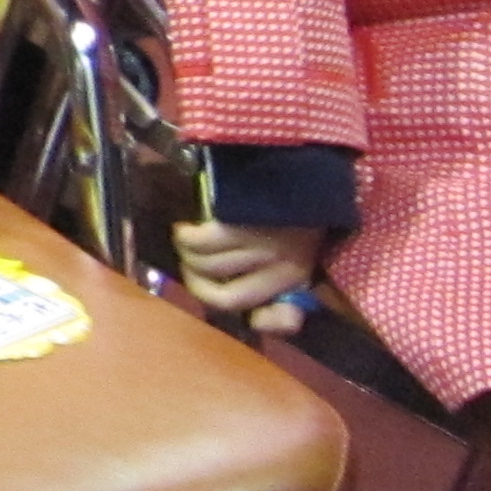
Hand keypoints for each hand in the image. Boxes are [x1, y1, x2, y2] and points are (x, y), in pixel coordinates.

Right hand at [175, 220, 326, 326]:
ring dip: (187, 256)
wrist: (305, 169)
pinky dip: (186, 238)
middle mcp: (280, 270)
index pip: (271, 318)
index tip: (255, 313)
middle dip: (198, 284)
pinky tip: (185, 229)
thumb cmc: (300, 211)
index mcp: (298, 279)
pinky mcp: (240, 224)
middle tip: (190, 266)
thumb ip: (286, 286)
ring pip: (207, 267)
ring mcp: (260, 247)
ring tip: (186, 242)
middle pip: (223, 298)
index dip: (262, 322)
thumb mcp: (302, 251)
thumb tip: (272, 319)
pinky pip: (200, 243)